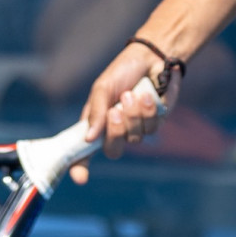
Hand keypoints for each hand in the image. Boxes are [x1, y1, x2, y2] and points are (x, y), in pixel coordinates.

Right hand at [79, 41, 177, 159]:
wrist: (152, 57)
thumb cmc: (123, 71)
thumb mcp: (102, 87)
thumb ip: (95, 112)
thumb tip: (89, 138)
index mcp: (97, 123)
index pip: (84, 152)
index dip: (80, 167)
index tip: (81, 178)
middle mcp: (115, 130)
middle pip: (113, 150)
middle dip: (115, 132)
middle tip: (115, 111)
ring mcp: (136, 128)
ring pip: (135, 138)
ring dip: (133, 115)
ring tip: (132, 93)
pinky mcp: (155, 123)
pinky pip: (152, 129)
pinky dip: (148, 111)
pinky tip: (147, 96)